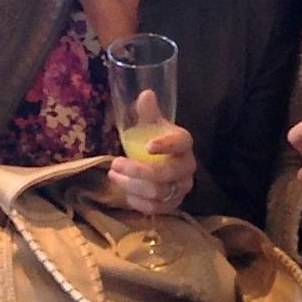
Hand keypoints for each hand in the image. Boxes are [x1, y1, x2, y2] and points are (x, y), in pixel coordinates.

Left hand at [109, 91, 195, 214]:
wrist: (165, 165)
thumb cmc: (156, 142)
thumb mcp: (151, 126)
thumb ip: (148, 112)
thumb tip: (146, 94)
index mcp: (184, 143)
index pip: (181, 143)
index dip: (167, 145)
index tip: (148, 146)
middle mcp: (188, 167)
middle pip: (166, 173)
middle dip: (137, 171)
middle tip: (114, 164)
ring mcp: (182, 188)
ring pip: (158, 192)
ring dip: (132, 185)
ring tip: (113, 176)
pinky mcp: (173, 204)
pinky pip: (156, 208)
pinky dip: (138, 202)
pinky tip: (126, 193)